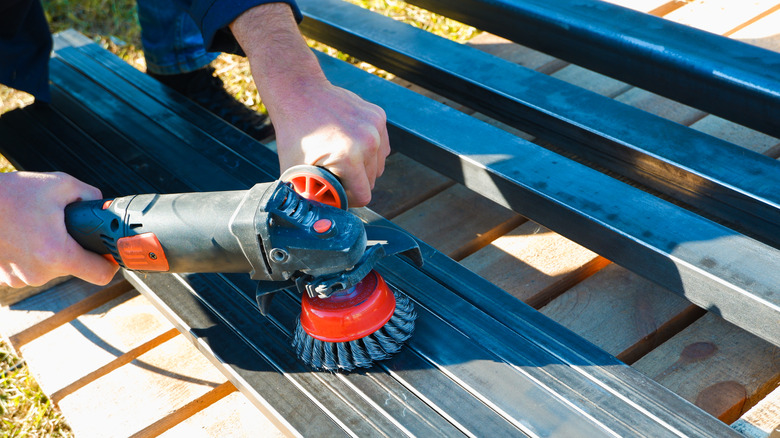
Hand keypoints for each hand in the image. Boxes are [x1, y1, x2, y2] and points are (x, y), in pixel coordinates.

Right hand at [0, 171, 118, 287]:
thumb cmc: (8, 194)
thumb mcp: (58, 184)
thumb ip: (89, 195)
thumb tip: (101, 205)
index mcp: (58, 254)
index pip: (101, 275)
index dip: (110, 263)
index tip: (108, 252)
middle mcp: (40, 273)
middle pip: (74, 266)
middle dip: (73, 246)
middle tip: (61, 226)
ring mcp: (19, 279)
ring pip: (50, 266)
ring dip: (49, 249)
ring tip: (35, 227)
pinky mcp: (4, 278)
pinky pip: (29, 267)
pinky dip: (30, 253)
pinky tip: (21, 235)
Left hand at [230, 3, 389, 206]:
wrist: (300, 92)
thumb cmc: (295, 133)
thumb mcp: (295, 170)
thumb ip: (310, 196)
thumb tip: (318, 222)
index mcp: (348, 157)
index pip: (364, 196)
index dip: (349, 198)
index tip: (336, 191)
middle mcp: (367, 141)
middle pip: (372, 181)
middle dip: (354, 181)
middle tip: (334, 172)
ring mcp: (375, 126)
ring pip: (379, 164)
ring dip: (363, 166)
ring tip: (341, 156)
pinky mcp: (378, 116)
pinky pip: (381, 146)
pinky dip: (369, 149)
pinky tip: (350, 142)